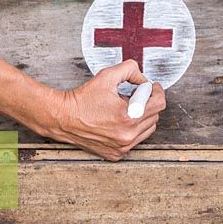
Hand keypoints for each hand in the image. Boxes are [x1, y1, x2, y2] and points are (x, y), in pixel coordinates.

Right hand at [44, 60, 165, 160]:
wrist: (63, 118)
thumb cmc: (82, 100)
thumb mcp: (107, 76)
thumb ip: (130, 70)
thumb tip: (143, 78)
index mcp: (128, 117)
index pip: (159, 103)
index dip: (156, 91)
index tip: (151, 87)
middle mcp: (127, 135)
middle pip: (155, 116)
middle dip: (147, 103)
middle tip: (133, 96)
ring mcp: (122, 146)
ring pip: (147, 130)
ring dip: (142, 117)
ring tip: (125, 109)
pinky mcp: (116, 153)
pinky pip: (135, 140)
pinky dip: (131, 130)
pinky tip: (118, 121)